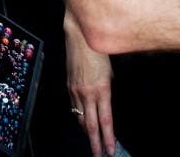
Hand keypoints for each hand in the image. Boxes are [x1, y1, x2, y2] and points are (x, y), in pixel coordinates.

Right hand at [65, 10, 117, 156]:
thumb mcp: (109, 72)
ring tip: (94, 143)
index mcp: (101, 90)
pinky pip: (74, 107)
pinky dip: (79, 116)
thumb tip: (106, 101)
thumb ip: (107, 88)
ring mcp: (75, 91)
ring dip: (87, 132)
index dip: (108, 138)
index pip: (105, 121)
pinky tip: (82, 122)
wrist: (79, 35)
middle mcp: (87, 93)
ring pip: (80, 118)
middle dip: (96, 143)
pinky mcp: (68, 86)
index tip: (111, 150)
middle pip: (90, 125)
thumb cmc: (98, 50)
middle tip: (99, 155)